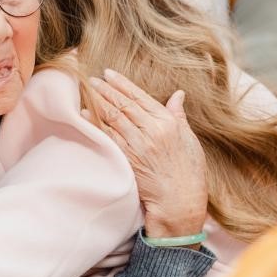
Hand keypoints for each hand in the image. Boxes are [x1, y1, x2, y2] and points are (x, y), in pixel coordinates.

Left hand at [87, 69, 207, 239]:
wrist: (180, 203)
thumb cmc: (189, 172)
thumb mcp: (190, 140)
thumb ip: (179, 115)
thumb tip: (178, 94)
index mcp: (168, 123)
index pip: (140, 97)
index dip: (123, 84)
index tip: (109, 74)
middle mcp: (151, 132)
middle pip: (124, 105)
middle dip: (106, 90)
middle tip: (92, 79)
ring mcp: (138, 146)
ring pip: (114, 118)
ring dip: (99, 102)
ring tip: (87, 90)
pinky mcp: (127, 160)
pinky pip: (108, 137)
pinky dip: (96, 123)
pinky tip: (86, 113)